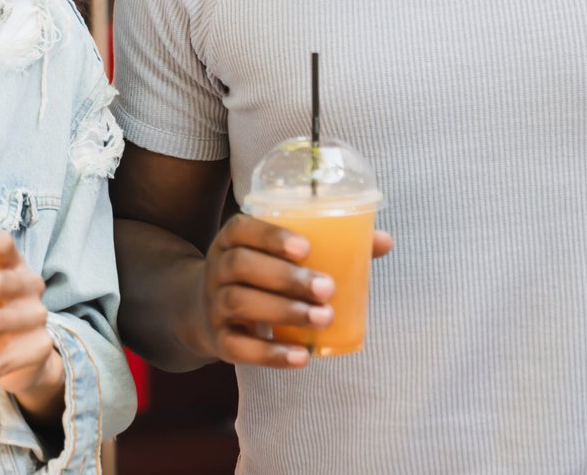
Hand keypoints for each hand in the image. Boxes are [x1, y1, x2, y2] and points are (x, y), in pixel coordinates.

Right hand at [193, 216, 393, 368]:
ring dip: (284, 311)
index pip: (243, 228)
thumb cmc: (259, 272)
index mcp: (233, 238)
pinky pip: (238, 348)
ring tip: (323, 318)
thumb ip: (330, 245)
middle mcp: (217, 268)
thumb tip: (384, 241)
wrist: (203, 309)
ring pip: (240, 303)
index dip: (271, 236)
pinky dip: (270, 355)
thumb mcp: (278, 254)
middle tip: (328, 288)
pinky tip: (301, 357)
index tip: (306, 247)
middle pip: (241, 266)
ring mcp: (214, 305)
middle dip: (286, 277)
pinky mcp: (219, 340)